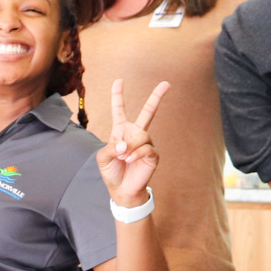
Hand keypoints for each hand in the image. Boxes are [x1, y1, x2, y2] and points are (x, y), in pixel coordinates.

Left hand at [96, 80, 167, 204]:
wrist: (122, 190)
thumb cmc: (112, 172)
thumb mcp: (103, 158)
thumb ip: (111, 148)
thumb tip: (126, 144)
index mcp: (120, 130)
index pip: (119, 109)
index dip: (118, 95)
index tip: (119, 80)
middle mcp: (135, 133)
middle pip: (148, 112)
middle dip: (157, 97)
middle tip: (166, 83)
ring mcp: (146, 143)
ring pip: (143, 135)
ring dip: (131, 146)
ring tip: (124, 157)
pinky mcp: (153, 155)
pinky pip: (147, 148)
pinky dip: (136, 154)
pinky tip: (130, 160)